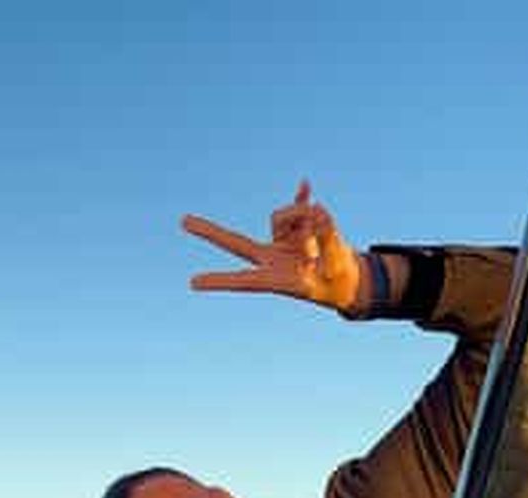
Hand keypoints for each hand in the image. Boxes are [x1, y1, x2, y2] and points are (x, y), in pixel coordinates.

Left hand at [182, 179, 363, 311]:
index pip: (244, 279)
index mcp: (277, 279)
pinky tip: (304, 185)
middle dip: (210, 233)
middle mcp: (272, 259)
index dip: (221, 280)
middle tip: (182, 221)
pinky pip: (296, 207)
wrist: (345, 281)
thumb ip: (328, 239)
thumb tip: (317, 210)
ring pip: (281, 216)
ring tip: (324, 237)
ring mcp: (280, 244)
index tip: (193, 283)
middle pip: (235, 243)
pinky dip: (301, 199)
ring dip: (303, 217)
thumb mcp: (336, 266)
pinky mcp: (293, 232)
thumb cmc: (338, 282)